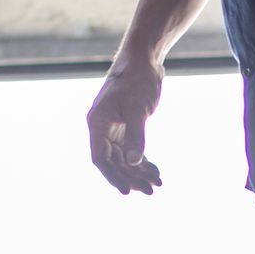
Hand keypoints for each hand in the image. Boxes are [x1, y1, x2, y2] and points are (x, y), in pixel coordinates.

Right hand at [87, 56, 164, 194]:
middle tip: (151, 190)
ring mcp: (114, 128)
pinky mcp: (126, 126)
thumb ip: (135, 136)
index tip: (126, 192)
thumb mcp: (137, 108)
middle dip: (131, 177)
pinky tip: (155, 171)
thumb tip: (134, 163)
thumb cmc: (137, 80)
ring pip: (124, 158)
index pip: (100, 157)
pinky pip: (131, 150)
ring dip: (139, 172)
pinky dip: (143, 162)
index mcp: (97, 122)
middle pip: (113, 161)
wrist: (143, 62)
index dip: (112, 176)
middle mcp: (102, 128)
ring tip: (157, 184)